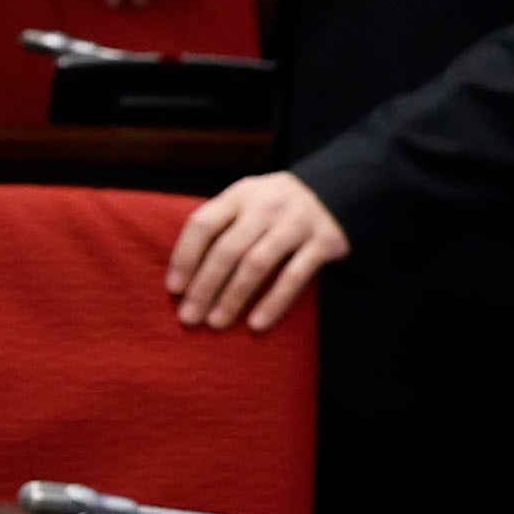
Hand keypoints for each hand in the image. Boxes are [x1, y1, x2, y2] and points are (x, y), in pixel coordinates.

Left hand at [167, 171, 349, 333]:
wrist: (339, 190)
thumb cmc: (275, 208)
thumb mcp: (247, 203)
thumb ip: (220, 227)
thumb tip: (182, 278)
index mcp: (241, 195)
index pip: (203, 224)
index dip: (185, 257)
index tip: (174, 289)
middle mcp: (268, 204)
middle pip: (227, 249)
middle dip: (204, 286)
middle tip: (189, 317)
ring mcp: (298, 222)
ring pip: (257, 263)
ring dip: (233, 297)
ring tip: (216, 323)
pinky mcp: (325, 241)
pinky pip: (294, 276)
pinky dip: (273, 301)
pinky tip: (256, 324)